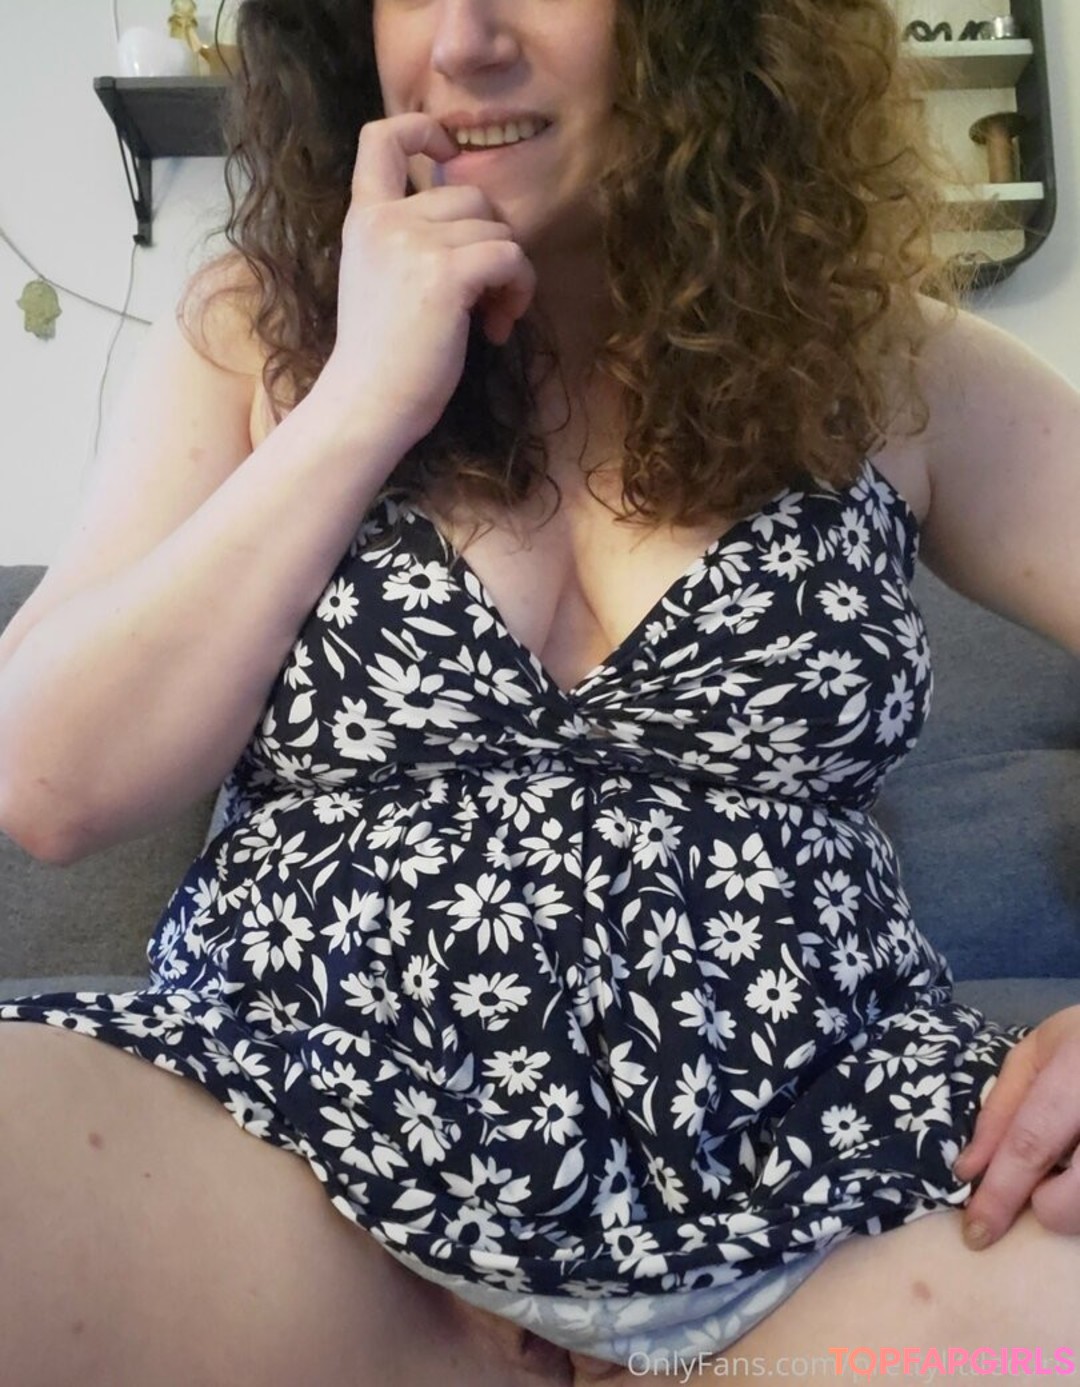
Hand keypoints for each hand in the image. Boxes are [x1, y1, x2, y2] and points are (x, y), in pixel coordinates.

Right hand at [315, 113, 537, 450]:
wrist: (366, 404)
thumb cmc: (379, 358)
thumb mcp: (378, 279)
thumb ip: (409, 239)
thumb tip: (477, 221)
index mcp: (363, 218)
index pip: (382, 138)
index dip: (424, 131)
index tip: (450, 153)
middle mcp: (386, 220)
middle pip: (470, 194)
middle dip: (492, 240)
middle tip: (485, 295)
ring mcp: (415, 242)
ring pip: (497, 229)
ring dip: (509, 275)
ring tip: (489, 318)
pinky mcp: (447, 273)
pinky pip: (510, 257)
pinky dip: (518, 290)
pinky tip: (496, 327)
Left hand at [951, 1004, 1079, 1248]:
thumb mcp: (1036, 1055)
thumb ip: (1000, 1110)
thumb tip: (970, 1172)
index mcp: (1078, 1070)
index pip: (1031, 1142)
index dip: (1000, 1193)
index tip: (976, 1233)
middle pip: (1073, 1198)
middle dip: (1049, 1206)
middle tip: (1048, 1178)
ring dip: (1078, 1203)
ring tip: (1076, 1161)